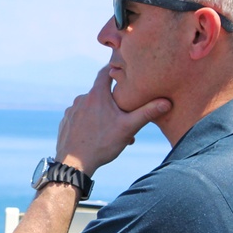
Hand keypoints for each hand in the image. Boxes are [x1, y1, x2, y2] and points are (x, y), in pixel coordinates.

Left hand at [55, 67, 170, 174]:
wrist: (73, 164)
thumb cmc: (102, 144)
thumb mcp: (128, 128)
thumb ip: (147, 113)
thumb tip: (166, 103)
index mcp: (97, 95)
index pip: (105, 72)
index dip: (114, 68)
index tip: (122, 68)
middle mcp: (81, 99)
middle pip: (100, 94)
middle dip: (112, 102)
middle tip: (123, 116)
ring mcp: (71, 111)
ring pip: (90, 107)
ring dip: (101, 115)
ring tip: (111, 132)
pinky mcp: (65, 122)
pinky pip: (80, 118)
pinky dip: (89, 123)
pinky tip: (96, 136)